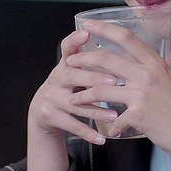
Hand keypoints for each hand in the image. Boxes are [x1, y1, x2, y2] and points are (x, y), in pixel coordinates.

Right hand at [27, 29, 119, 145]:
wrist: (43, 111)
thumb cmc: (70, 86)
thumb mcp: (77, 71)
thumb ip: (94, 60)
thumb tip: (127, 48)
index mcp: (65, 64)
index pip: (67, 47)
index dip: (75, 39)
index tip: (87, 32)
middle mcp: (56, 78)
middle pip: (74, 76)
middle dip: (93, 78)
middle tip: (113, 81)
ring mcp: (52, 98)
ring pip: (76, 104)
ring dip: (96, 110)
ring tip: (115, 115)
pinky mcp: (51, 116)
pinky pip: (72, 125)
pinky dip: (88, 132)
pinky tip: (102, 138)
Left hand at [66, 21, 170, 156]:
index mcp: (156, 63)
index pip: (127, 38)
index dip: (105, 29)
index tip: (89, 25)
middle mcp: (147, 75)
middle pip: (107, 59)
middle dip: (83, 60)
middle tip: (70, 62)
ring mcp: (141, 94)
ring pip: (101, 88)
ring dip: (83, 94)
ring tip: (74, 97)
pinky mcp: (137, 114)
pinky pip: (115, 119)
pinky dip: (110, 125)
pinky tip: (109, 129)